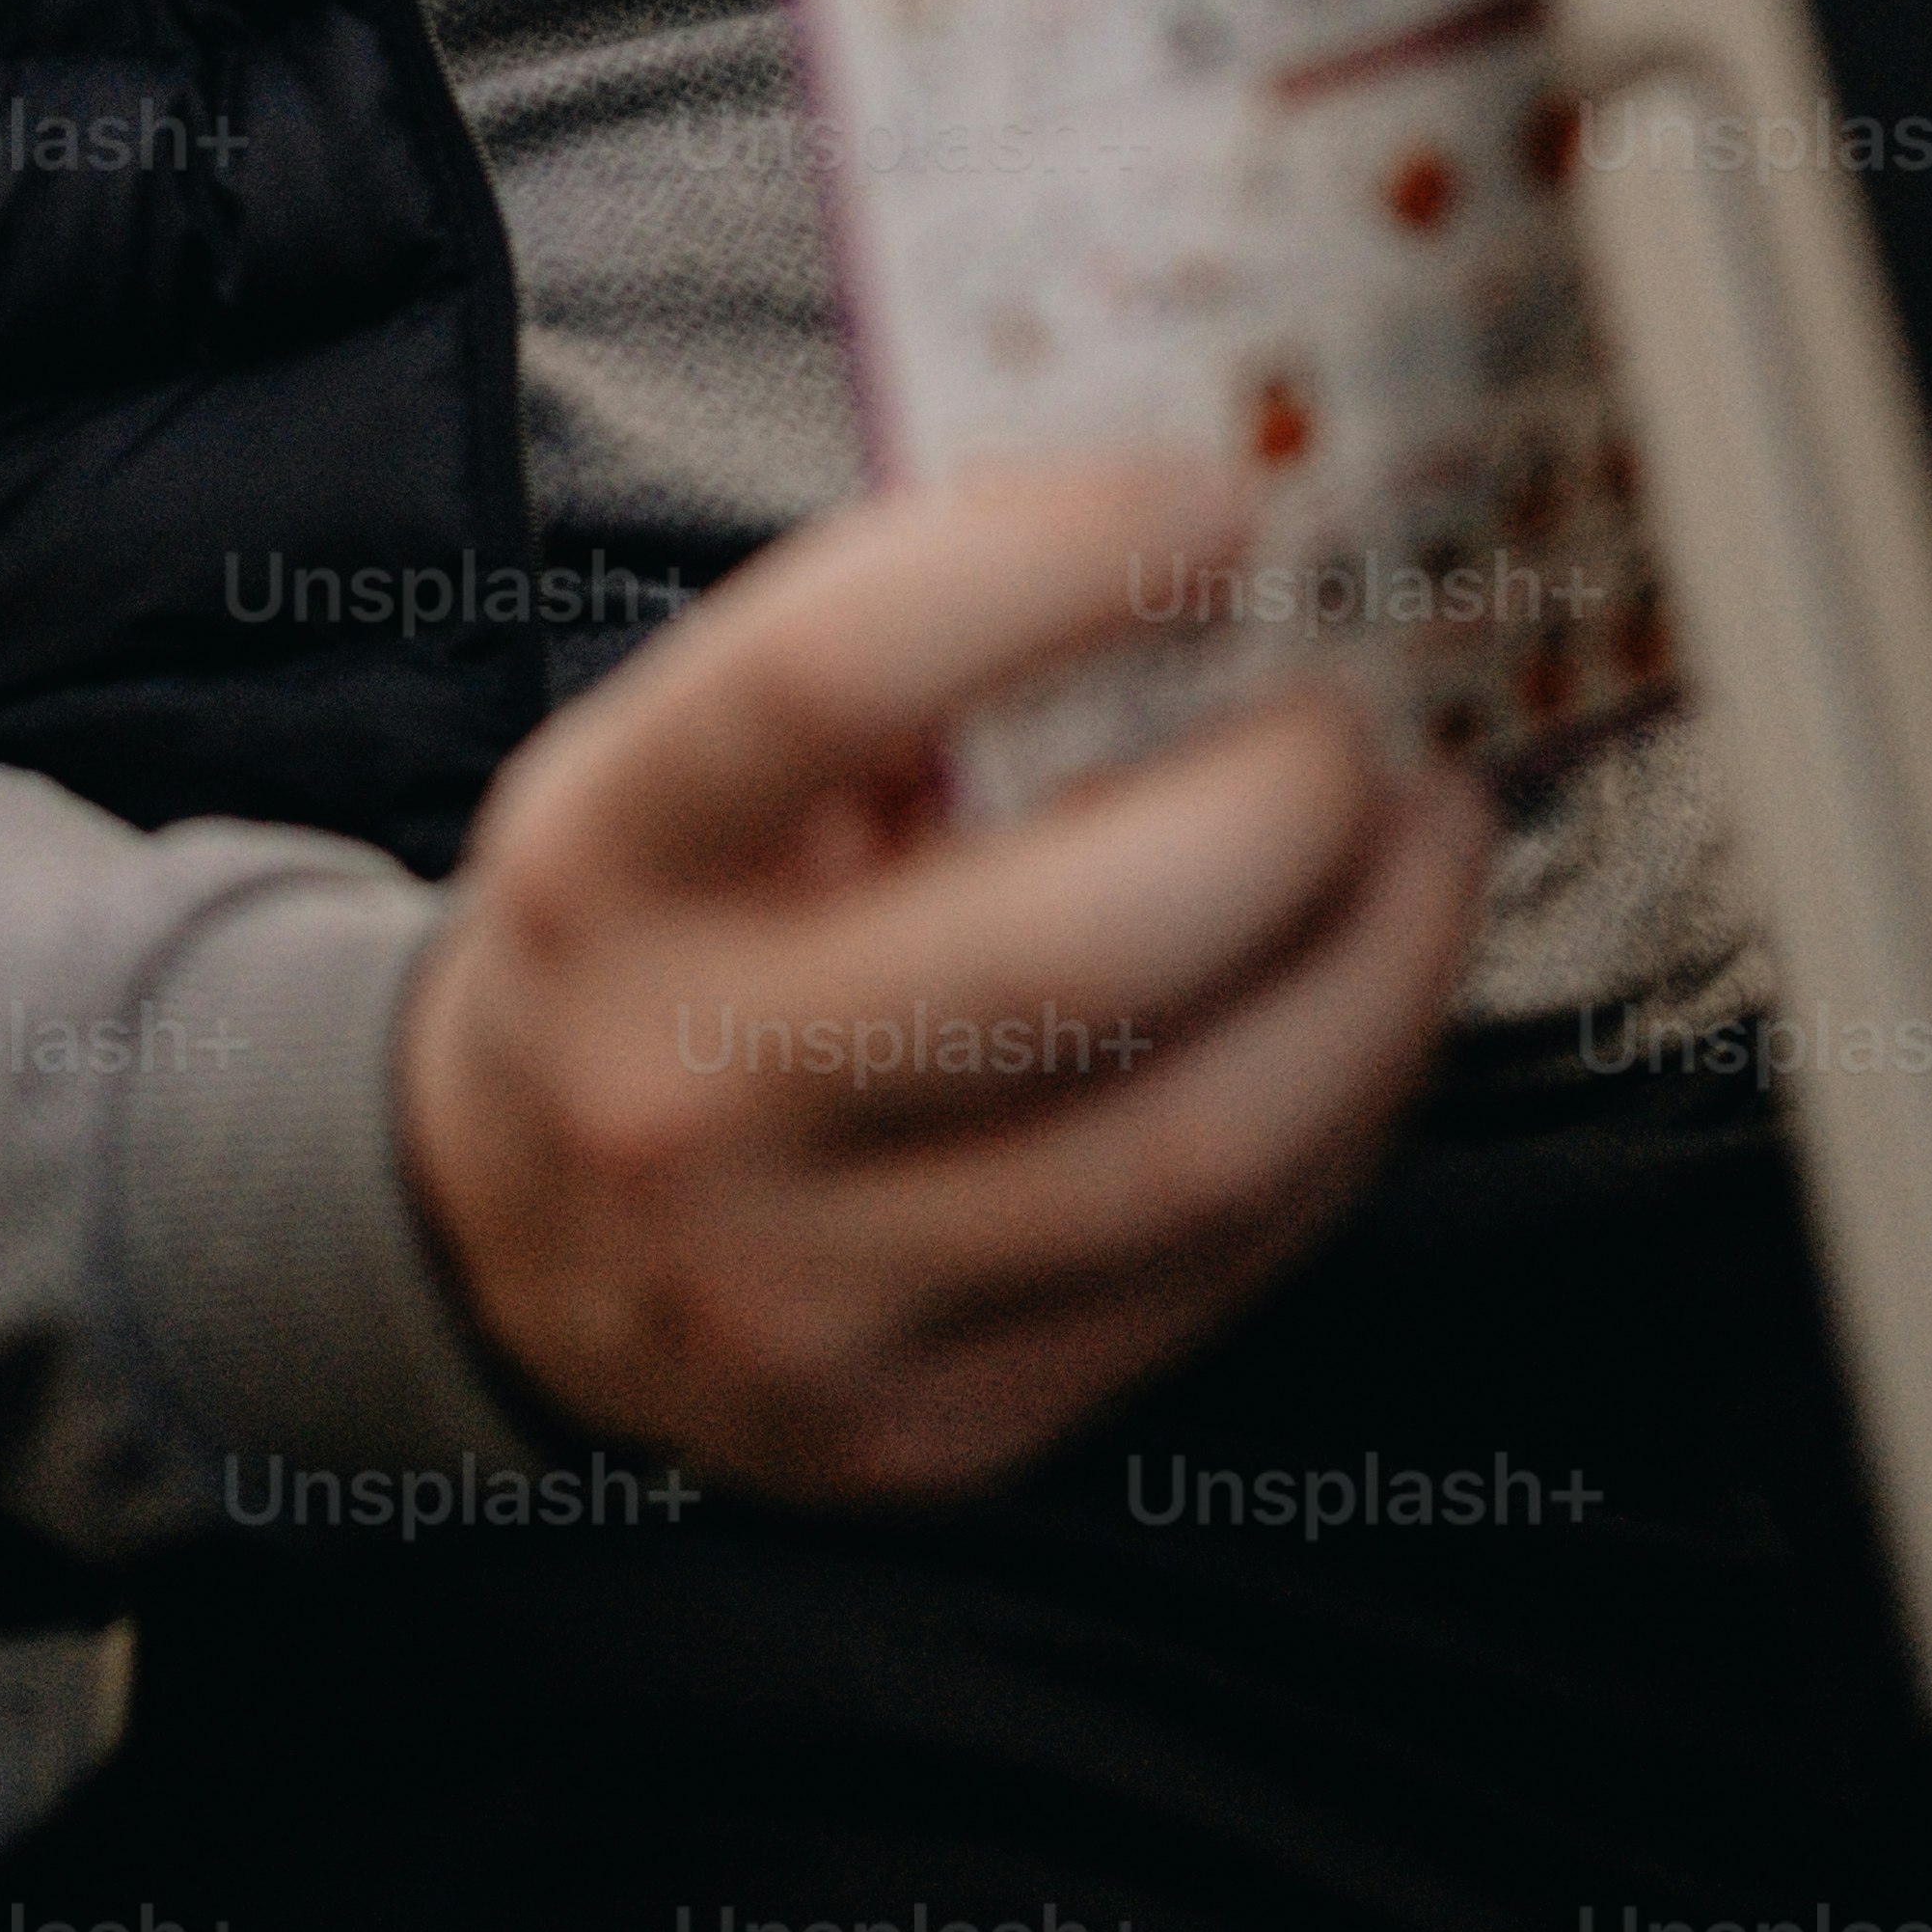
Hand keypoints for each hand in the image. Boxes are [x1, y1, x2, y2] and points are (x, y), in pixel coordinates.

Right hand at [395, 454, 1488, 1505]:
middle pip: (1066, 956)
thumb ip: (886, 669)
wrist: (504, 1248)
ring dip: (1377, 970)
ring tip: (1426, 842)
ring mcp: (810, 1294)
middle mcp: (682, 1098)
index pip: (818, 684)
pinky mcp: (935, 1428)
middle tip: (1362, 720)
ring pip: (1192, 1146)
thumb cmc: (646, 946)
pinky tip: (1362, 1004)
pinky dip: (1340, 1112)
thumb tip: (1192, 542)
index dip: (1046, 571)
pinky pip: (1215, 1269)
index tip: (1213, 503)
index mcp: (601, 871)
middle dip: (1285, 808)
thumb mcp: (673, 773)